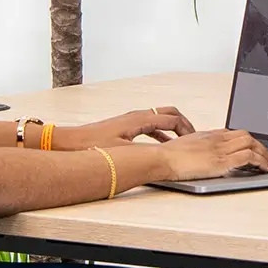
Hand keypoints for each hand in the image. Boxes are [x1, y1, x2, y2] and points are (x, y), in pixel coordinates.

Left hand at [62, 107, 196, 149]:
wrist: (70, 143)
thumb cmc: (92, 146)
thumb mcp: (122, 152)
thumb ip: (146, 151)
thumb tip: (166, 154)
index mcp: (139, 119)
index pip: (172, 119)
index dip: (187, 129)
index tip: (197, 140)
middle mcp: (136, 115)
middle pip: (169, 113)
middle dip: (184, 124)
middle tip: (195, 137)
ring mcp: (131, 119)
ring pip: (160, 118)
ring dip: (173, 128)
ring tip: (183, 141)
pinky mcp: (125, 126)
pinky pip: (150, 126)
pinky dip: (161, 133)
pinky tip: (162, 146)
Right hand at [150, 130, 267, 181]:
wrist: (162, 158)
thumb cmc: (167, 156)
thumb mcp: (184, 147)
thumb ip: (196, 149)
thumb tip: (199, 156)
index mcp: (207, 134)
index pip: (232, 132)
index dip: (245, 140)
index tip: (251, 146)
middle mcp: (216, 138)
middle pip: (245, 135)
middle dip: (259, 144)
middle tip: (266, 154)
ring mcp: (220, 148)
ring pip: (251, 143)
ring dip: (263, 153)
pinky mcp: (222, 160)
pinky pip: (248, 156)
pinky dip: (260, 161)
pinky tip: (264, 168)